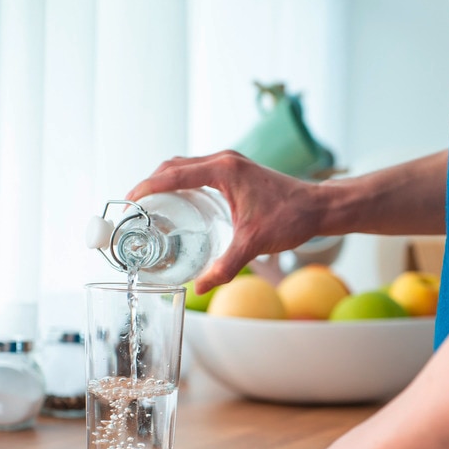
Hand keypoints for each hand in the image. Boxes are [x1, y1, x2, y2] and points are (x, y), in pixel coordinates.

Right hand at [126, 151, 325, 292]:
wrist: (319, 207)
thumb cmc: (292, 217)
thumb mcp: (254, 243)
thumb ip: (226, 265)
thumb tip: (200, 287)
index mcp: (223, 170)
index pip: (173, 174)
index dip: (147, 187)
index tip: (129, 202)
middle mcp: (224, 161)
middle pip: (174, 166)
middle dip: (150, 185)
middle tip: (134, 210)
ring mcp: (230, 164)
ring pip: (186, 167)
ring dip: (165, 182)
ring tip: (149, 208)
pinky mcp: (236, 172)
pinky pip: (199, 172)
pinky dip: (182, 184)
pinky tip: (178, 206)